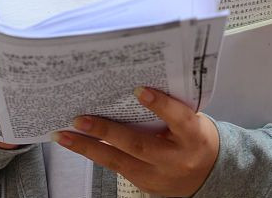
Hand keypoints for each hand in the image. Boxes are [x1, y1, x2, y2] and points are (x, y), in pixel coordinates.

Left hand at [56, 87, 219, 196]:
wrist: (208, 174)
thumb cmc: (195, 137)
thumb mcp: (192, 119)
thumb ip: (169, 108)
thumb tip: (131, 87)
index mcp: (193, 136)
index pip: (179, 119)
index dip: (160, 105)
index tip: (140, 89)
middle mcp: (175, 159)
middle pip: (138, 145)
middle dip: (106, 131)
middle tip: (80, 119)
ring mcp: (158, 176)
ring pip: (118, 162)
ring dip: (87, 148)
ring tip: (63, 135)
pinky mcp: (144, 185)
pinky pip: (116, 168)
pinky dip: (95, 154)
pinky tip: (77, 144)